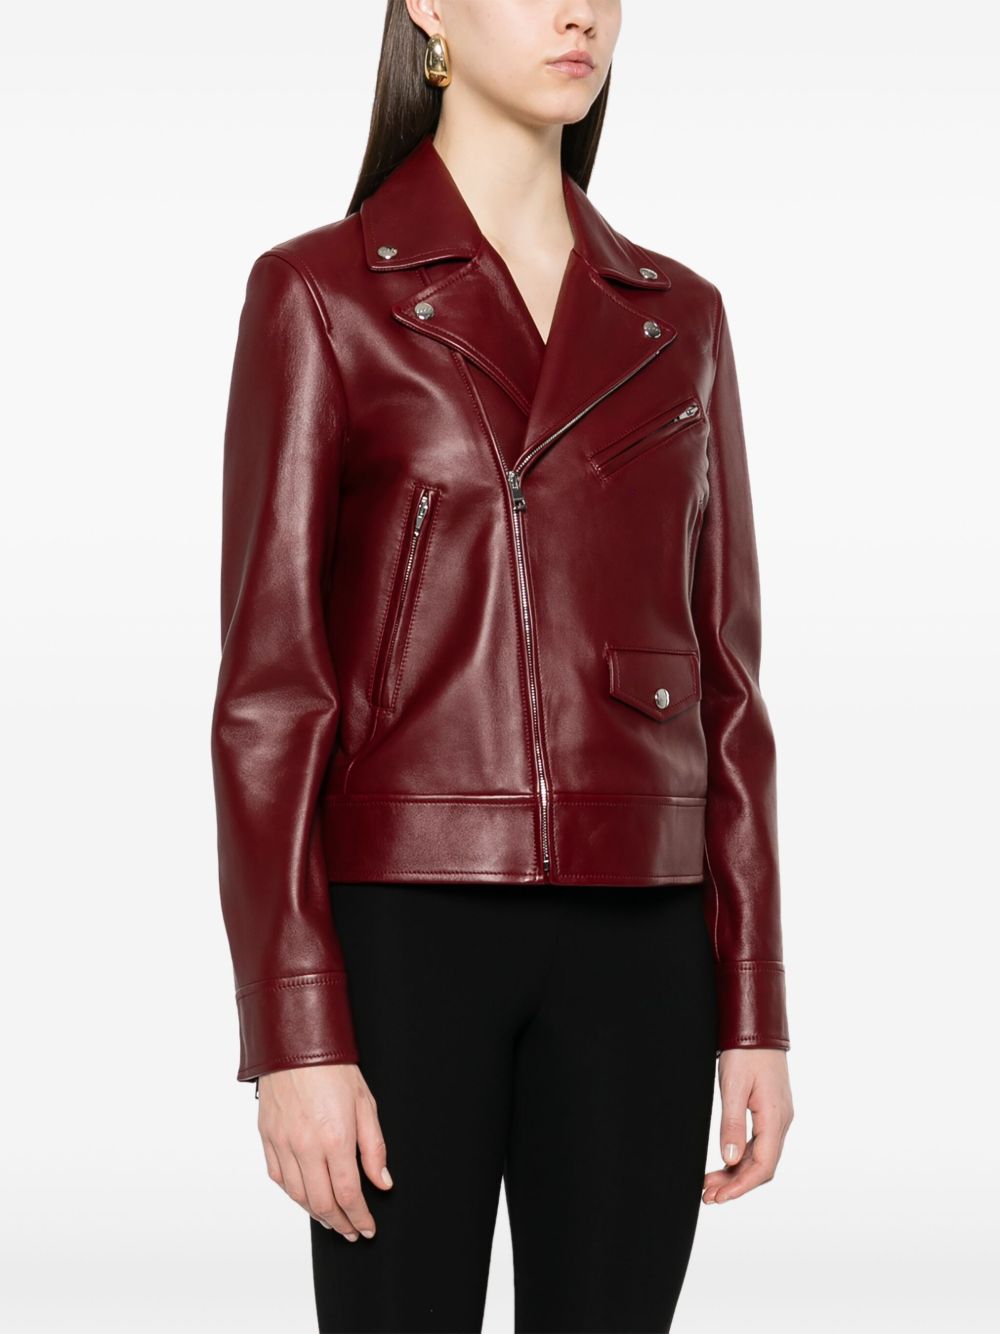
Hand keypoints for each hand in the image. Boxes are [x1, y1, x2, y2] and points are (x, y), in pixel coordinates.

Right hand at [257, 1063, 392, 1239]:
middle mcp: (305, 1146)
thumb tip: (382, 1182)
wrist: (295, 1043)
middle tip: (352, 1231)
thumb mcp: (366, 1104)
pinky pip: (278, 1178)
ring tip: (332, 1219)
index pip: (348, 1194)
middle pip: (321, 1203)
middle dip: (340, 1223)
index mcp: (334, 1138)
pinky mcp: (267, 1137)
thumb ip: (374, 1148)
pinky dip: (293, 1194)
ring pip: (297, 1195)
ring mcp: (282, 1143)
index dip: (360, 1217)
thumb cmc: (333, 1068)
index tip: (367, 1228)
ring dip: (316, 1214)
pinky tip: (305, 1196)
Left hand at [702, 1048, 792, 1203]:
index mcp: (775, 1117)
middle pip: (762, 1165)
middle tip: (708, 1195)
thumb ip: (732, 1125)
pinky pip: (759, 1142)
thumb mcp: (733, 1087)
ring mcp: (778, 1115)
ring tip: (711, 1184)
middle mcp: (781, 1120)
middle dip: (735, 1184)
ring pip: (760, 1155)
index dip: (741, 1186)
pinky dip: (742, 1156)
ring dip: (737, 1172)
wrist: (757, 1026)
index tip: (719, 1197)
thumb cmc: (746, 1052)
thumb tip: (731, 1159)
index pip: (763, 1166)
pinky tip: (726, 1162)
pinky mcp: (770, 1109)